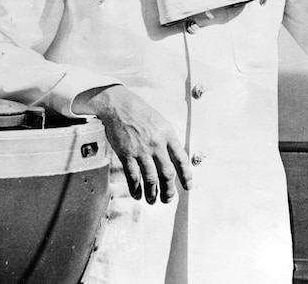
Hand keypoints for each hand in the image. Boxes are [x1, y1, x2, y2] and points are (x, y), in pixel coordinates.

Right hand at [74, 85, 192, 203]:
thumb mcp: (161, 122)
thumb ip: (168, 140)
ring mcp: (141, 150)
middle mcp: (156, 144)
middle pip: (167, 173)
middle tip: (168, 199)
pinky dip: (136, 189)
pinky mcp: (126, 154)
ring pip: (151, 179)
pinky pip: (133, 177)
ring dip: (153, 193)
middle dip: (169, 190)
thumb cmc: (141, 113)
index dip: (186, 176)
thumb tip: (175, 160)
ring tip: (153, 200)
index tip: (188, 186)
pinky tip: (138, 195)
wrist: (118, 106)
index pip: (181, 159)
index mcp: (168, 135)